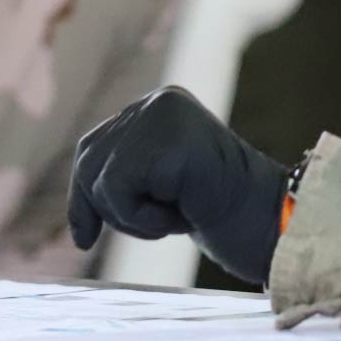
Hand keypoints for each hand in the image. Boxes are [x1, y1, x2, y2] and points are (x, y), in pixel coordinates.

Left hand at [67, 85, 289, 283]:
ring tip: (173, 214)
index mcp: (158, 105)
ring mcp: (162, 116)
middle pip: (89, 159)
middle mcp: (158, 101)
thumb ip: (127, 174)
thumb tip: (77, 219)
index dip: (83, 195)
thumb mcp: (161, 183)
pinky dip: (141, 217)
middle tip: (147, 226)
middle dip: (100, 208)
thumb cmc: (216, 207)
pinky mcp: (166, 140)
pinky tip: (178, 212)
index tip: (85, 239)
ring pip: (101, 179)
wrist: (262, 216)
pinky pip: (118, 189)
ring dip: (130, 216)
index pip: (94, 145)